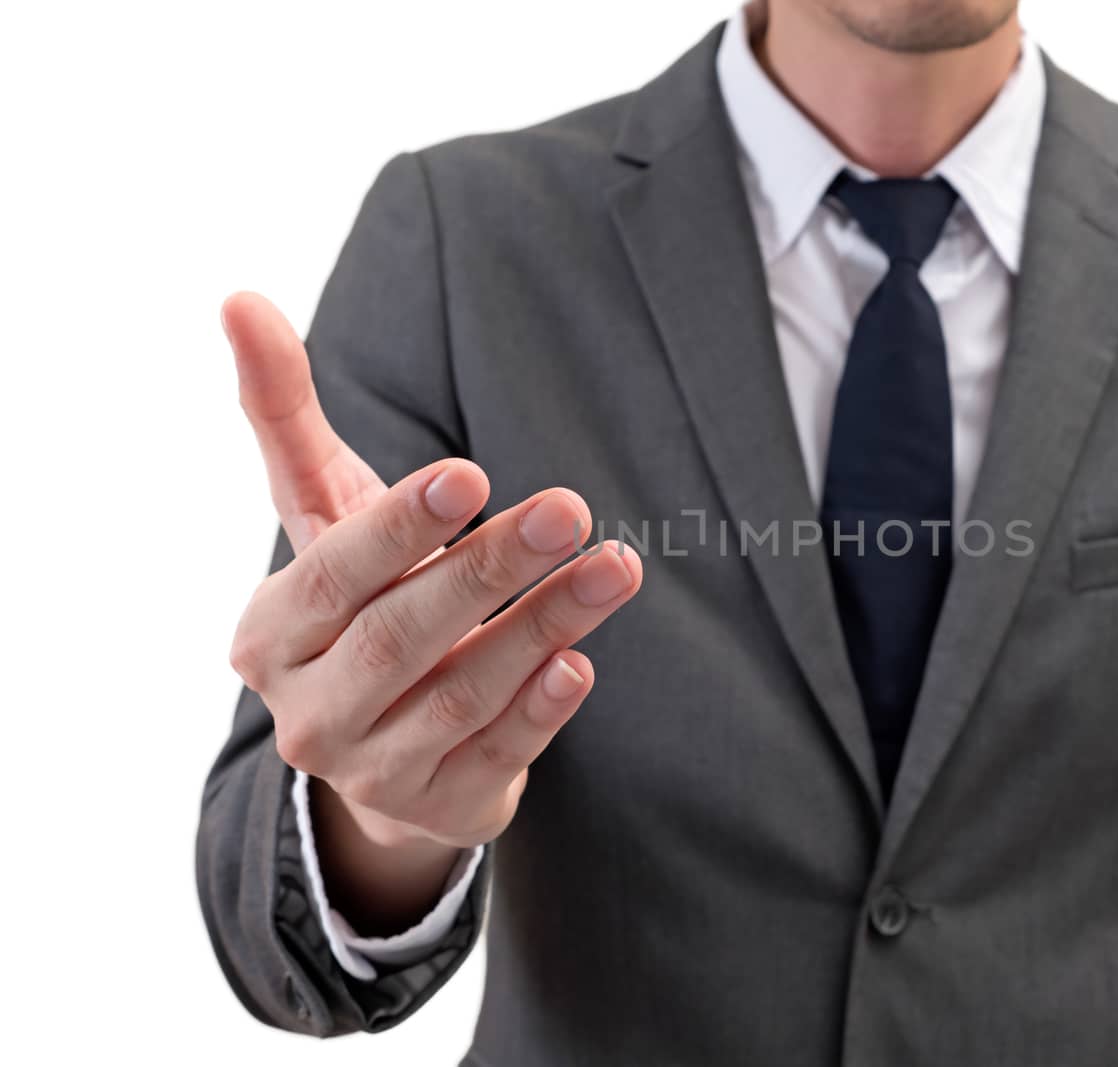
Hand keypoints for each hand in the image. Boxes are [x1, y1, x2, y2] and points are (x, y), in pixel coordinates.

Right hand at [222, 292, 641, 925]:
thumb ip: (285, 416)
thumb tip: (239, 297)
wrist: (380, 743)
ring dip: (544, 627)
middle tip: (570, 506)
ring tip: (616, 566)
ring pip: (462, 697)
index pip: (330, 577)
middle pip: (400, 637)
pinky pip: (498, 756)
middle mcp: (310, 714)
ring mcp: (374, 771)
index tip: (469, 472)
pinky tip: (582, 663)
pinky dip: (541, 710)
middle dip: (489, 571)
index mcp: (271, 634)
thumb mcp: (322, 516)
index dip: (396, 528)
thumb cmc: (356, 601)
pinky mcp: (443, 805)